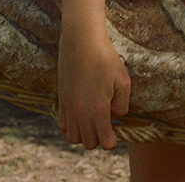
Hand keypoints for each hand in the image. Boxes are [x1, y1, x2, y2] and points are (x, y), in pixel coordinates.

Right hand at [56, 23, 130, 149]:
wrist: (81, 40)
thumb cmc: (105, 58)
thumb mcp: (123, 80)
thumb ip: (122, 105)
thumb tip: (114, 116)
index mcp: (98, 109)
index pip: (105, 143)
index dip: (112, 140)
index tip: (115, 130)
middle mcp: (81, 112)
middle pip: (89, 143)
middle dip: (99, 138)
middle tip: (106, 122)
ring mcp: (69, 106)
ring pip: (74, 138)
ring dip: (84, 134)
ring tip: (93, 120)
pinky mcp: (61, 99)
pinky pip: (63, 125)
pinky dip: (72, 126)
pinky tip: (81, 115)